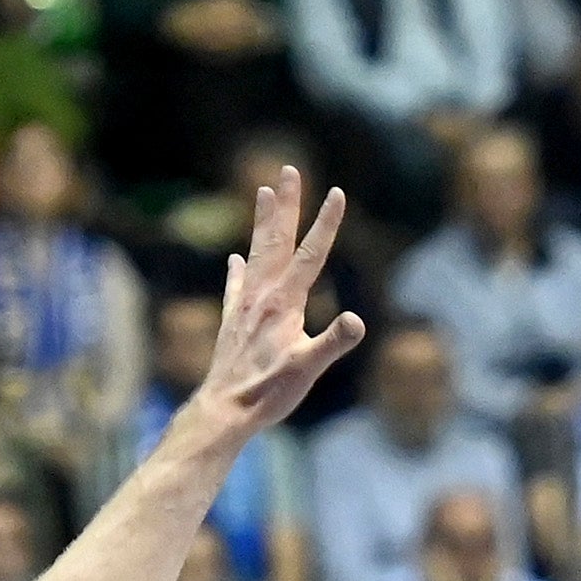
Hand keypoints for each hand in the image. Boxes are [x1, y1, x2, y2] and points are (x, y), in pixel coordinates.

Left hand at [192, 175, 364, 433]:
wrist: (223, 412)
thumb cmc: (267, 393)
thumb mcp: (308, 370)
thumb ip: (333, 342)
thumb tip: (357, 320)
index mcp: (284, 302)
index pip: (310, 254)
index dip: (326, 224)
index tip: (337, 191)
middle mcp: (261, 297)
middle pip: (277, 240)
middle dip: (287, 204)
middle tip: (288, 169)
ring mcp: (244, 307)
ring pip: (256, 253)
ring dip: (262, 222)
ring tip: (262, 192)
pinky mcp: (232, 323)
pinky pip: (236, 286)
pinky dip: (238, 269)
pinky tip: (235, 259)